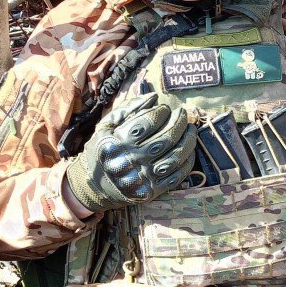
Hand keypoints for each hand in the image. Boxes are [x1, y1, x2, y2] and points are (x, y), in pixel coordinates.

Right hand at [65, 94, 196, 212]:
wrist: (94, 187)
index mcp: (119, 142)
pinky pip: (177, 175)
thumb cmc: (102, 151)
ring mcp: (144, 177)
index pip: (148, 123)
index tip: (165, 108)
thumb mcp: (106, 126)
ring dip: (188, 141)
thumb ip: (128, 109)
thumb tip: (154, 96)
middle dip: (179, 122)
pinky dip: (187, 161)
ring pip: (175, 157)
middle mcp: (133, 160)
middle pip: (165, 139)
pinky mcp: (153, 190)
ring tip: (191, 129)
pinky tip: (189, 149)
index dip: (161, 112)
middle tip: (183, 113)